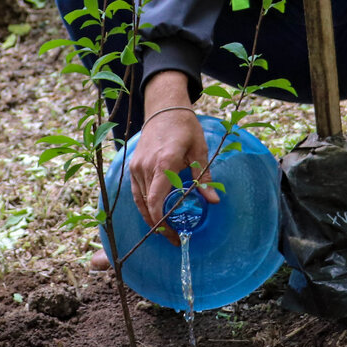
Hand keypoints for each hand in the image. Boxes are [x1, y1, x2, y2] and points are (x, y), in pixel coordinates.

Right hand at [128, 109, 216, 244]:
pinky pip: (136, 191)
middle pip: (148, 204)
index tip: (173, 235)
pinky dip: (143, 205)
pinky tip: (153, 215)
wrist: (164, 108)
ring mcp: (136, 166)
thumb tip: (214, 201)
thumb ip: (204, 177)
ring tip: (165, 230)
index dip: (161, 221)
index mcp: (164, 162)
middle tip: (175, 238)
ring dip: (150, 217)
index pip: (156, 200)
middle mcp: (146, 166)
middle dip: (159, 225)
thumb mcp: (200, 150)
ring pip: (140, 200)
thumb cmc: (185, 127)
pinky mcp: (133, 165)